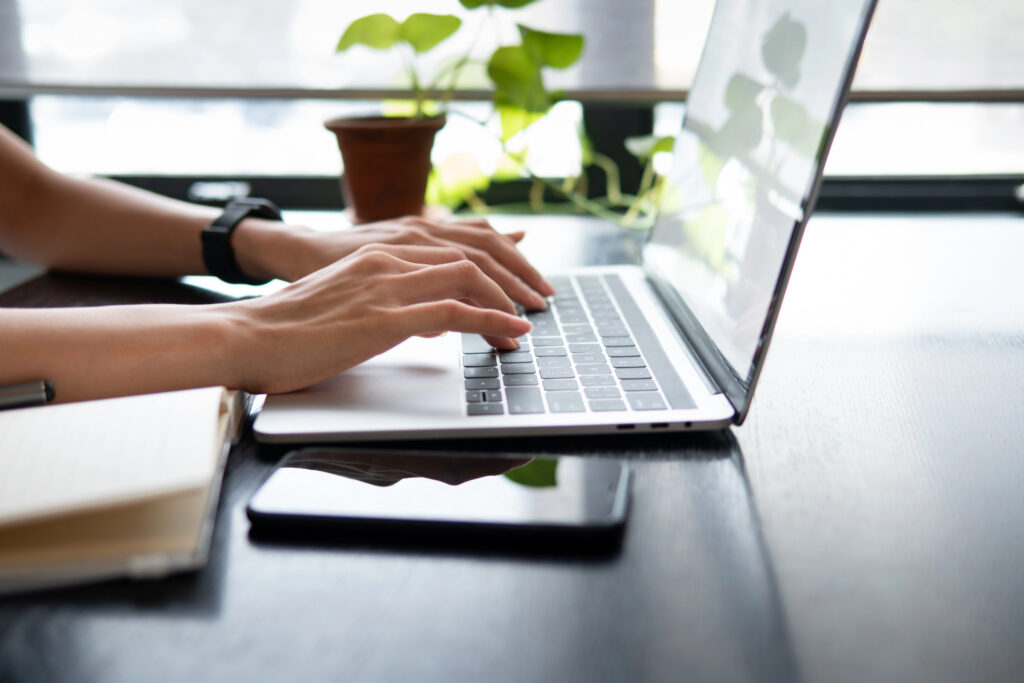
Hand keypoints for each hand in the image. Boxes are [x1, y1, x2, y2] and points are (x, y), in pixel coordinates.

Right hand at [222, 244, 531, 394]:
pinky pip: (455, 311)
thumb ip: (384, 301)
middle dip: (513, 276)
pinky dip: (492, 321)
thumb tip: (420, 319)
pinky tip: (512, 333)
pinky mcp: (385, 317)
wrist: (246, 335)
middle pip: (472, 253)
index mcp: (379, 254)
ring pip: (470, 277)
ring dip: (509, 299)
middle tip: (538, 297)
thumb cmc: (289, 328)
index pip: (453, 245)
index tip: (517, 279)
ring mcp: (387, 285)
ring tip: (531, 320)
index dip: (494, 260)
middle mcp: (388, 259)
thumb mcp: (346, 301)